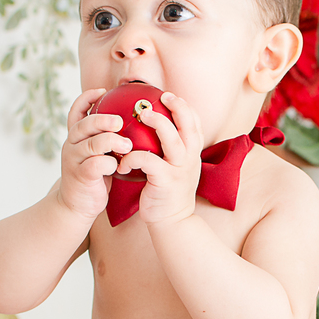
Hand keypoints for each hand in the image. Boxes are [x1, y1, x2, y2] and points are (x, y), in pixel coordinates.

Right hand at [56, 88, 132, 219]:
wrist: (76, 206)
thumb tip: (127, 121)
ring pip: (92, 143)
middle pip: (84, 124)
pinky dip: (110, 163)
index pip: (75, 111)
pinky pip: (96, 164)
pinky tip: (118, 166)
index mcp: (75, 137)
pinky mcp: (81, 176)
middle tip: (120, 122)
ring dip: (112, 141)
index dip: (86, 98)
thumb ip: (104, 138)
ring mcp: (74, 160)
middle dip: (103, 119)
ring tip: (128, 144)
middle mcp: (71, 145)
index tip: (103, 91)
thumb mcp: (95, 154)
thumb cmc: (92, 177)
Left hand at [116, 91, 203, 226]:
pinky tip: (122, 162)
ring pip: (173, 139)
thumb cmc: (167, 192)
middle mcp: (190, 158)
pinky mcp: (166, 181)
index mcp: (193, 153)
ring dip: (158, 123)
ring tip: (143, 115)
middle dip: (177, 106)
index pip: (195, 122)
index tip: (170, 96)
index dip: (185, 106)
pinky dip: (133, 157)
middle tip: (160, 96)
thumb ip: (170, 150)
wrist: (172, 222)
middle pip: (189, 124)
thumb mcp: (176, 168)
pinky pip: (148, 161)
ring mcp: (180, 169)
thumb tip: (155, 129)